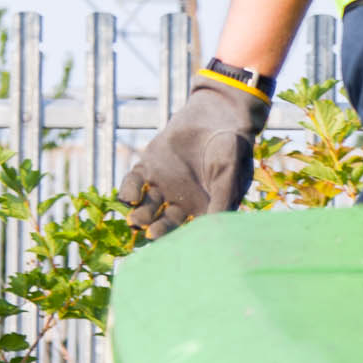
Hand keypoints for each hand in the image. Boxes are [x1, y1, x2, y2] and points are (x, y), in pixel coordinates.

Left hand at [119, 73, 271, 238]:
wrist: (218, 115)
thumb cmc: (232, 147)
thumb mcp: (229, 175)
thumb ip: (221, 200)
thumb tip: (215, 230)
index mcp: (204, 210)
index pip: (189, 233)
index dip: (182, 242)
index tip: (176, 248)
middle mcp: (181, 203)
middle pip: (165, 224)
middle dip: (157, 231)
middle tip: (150, 234)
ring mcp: (163, 186)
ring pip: (147, 208)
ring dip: (140, 215)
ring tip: (136, 220)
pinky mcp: (148, 167)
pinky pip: (134, 184)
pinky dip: (129, 191)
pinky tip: (129, 197)